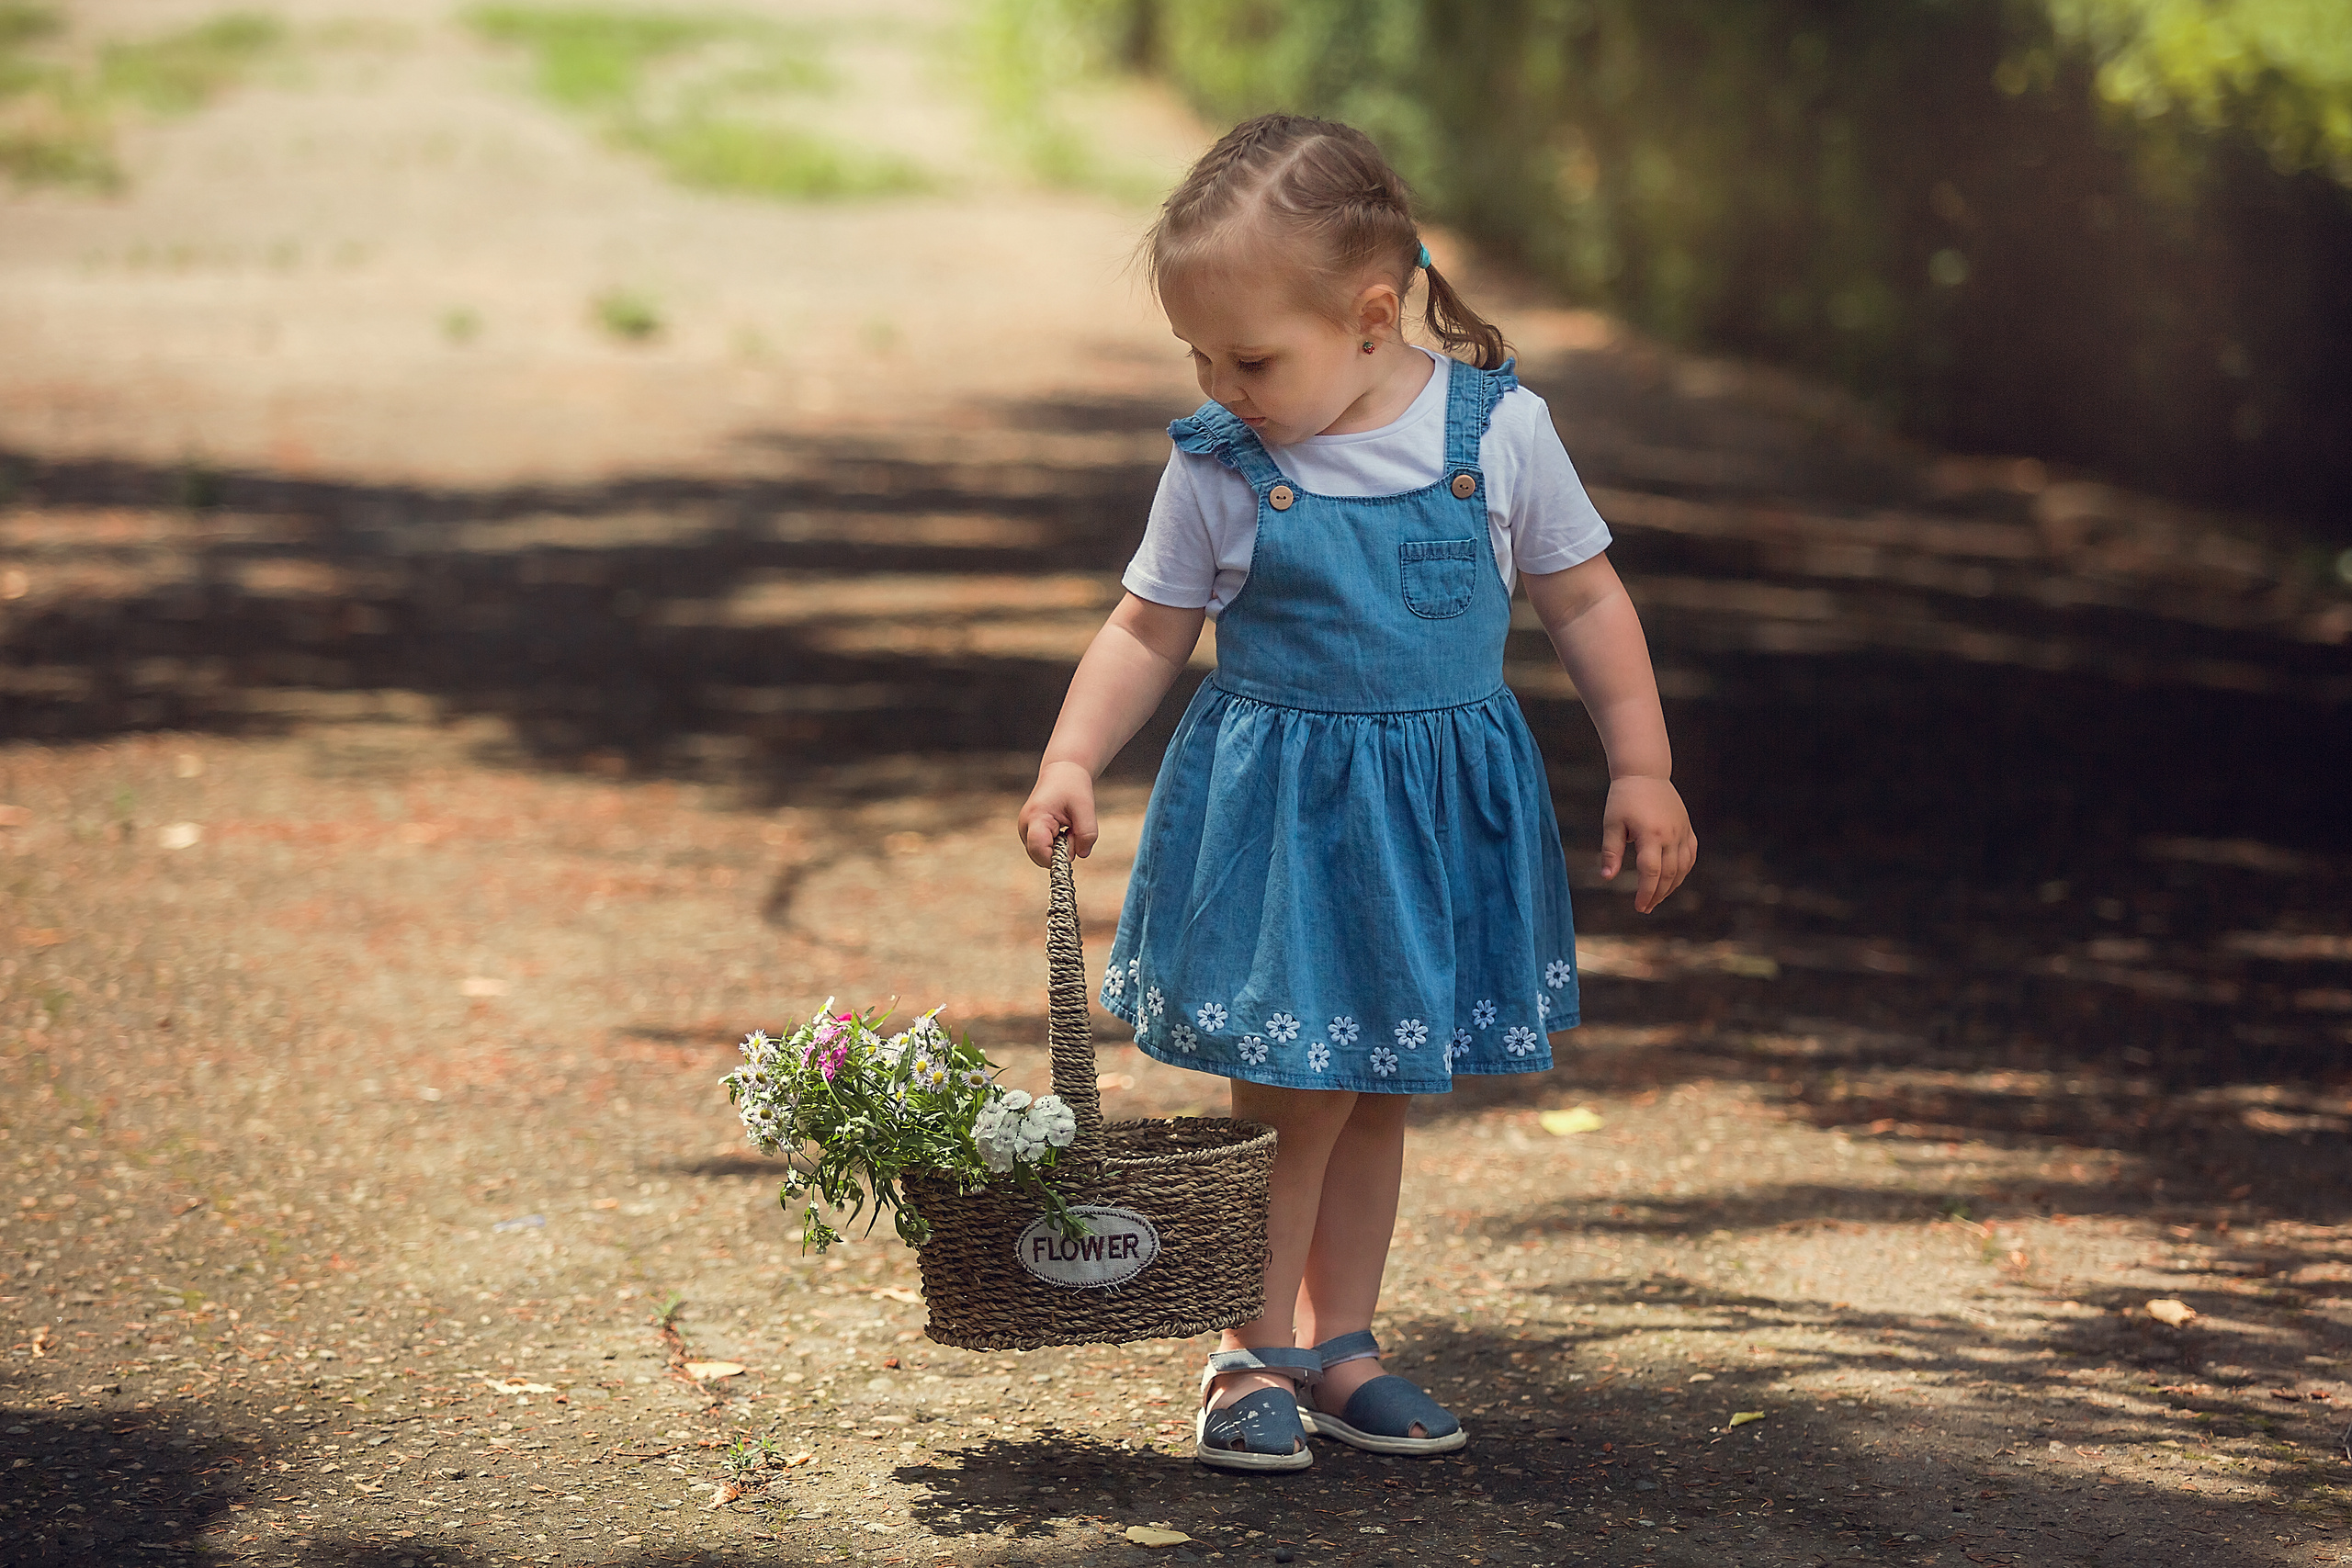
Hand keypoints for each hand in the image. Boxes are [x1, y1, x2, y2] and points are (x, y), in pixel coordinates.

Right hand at [1017, 760, 1097, 866]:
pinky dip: (1056, 845)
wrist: (1061, 773)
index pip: (1039, 851)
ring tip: (1067, 827)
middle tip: (1071, 832)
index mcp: (1036, 818)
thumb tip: (1082, 855)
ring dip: (1059, 848)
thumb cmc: (1072, 787)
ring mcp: (1024, 831)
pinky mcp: (1029, 833)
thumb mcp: (1086, 808)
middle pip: (1040, 857)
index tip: (1073, 844)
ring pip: (1042, 855)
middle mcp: (1024, 827)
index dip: (1057, 858)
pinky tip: (1061, 829)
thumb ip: (1087, 834)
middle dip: (1060, 853)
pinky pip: (1043, 849)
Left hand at [1599, 775, 1695, 913]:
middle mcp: (1670, 835)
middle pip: (1668, 874)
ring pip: (1682, 868)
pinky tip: (1673, 880)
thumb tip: (1607, 878)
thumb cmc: (1623, 798)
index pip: (1651, 872)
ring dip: (1671, 887)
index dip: (1645, 892)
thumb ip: (1610, 852)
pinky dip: (1683, 871)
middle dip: (1657, 895)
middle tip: (1646, 908)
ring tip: (1657, 898)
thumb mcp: (1612, 823)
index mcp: (1650, 834)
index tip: (1639, 907)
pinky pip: (1690, 855)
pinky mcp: (1686, 828)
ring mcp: (1682, 831)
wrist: (1644, 773)